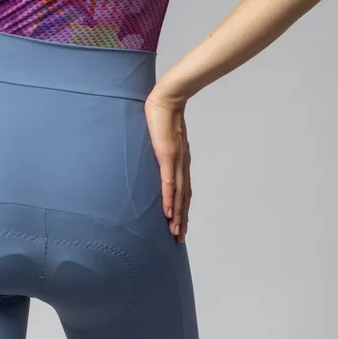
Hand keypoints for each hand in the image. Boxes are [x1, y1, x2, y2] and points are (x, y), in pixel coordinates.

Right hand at [144, 90, 190, 241]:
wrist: (167, 99)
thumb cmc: (162, 115)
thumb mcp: (162, 136)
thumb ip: (160, 147)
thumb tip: (153, 154)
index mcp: (181, 161)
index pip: (184, 190)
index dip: (183, 209)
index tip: (181, 225)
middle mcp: (182, 164)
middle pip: (184, 198)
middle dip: (182, 219)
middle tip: (179, 239)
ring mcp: (175, 161)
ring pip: (178, 195)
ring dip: (177, 215)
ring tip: (174, 232)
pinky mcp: (167, 156)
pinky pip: (168, 182)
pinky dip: (168, 199)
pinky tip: (167, 212)